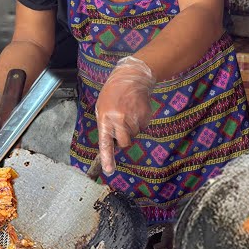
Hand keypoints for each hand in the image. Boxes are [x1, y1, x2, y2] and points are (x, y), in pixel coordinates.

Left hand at [94, 56, 156, 174]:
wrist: (131, 78)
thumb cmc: (113, 93)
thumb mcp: (102, 108)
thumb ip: (105, 125)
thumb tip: (110, 143)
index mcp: (105, 119)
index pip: (105, 143)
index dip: (107, 158)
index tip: (109, 170)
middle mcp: (119, 120)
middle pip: (124, 143)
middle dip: (123, 139)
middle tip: (121, 126)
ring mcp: (134, 119)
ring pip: (134, 135)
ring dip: (131, 128)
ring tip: (128, 112)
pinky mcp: (145, 116)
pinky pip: (143, 128)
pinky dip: (140, 122)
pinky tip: (135, 110)